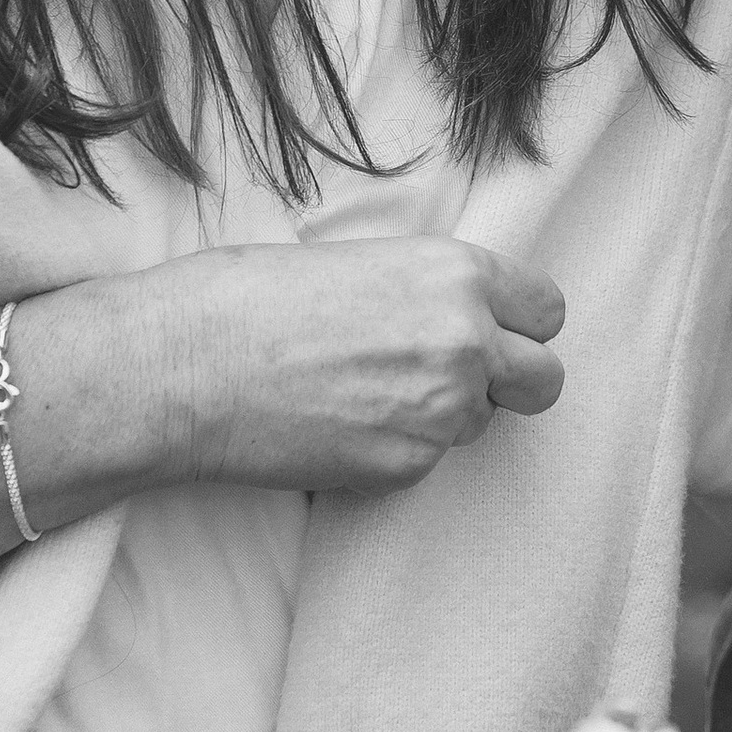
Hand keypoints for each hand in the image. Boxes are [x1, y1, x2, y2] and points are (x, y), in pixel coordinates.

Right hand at [189, 237, 569, 494]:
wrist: (184, 367)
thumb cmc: (250, 298)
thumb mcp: (360, 262)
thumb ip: (429, 292)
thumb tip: (460, 316)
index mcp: (457, 274)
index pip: (548, 310)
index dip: (520, 324)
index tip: (493, 332)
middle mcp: (465, 341)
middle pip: (544, 379)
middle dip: (509, 382)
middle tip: (451, 377)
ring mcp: (440, 412)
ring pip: (481, 424)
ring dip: (443, 416)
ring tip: (365, 393)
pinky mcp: (406, 468)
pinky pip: (428, 461)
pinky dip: (396, 449)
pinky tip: (338, 424)